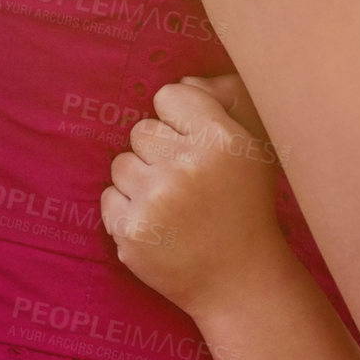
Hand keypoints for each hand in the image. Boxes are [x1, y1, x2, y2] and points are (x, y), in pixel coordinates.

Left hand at [101, 80, 285, 320]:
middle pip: (141, 129)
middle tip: (183, 179)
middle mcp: (187, 165)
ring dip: (140, 180)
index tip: (192, 143)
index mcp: (221, 140)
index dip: (179, 119)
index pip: (170, 96)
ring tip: (169, 202)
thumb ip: (219, 105)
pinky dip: (126, 209)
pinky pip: (109, 197)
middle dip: (158, 151)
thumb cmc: (244, 207)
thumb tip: (182, 79)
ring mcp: (156, 200)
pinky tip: (156, 223)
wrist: (239, 279)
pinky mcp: (131, 232)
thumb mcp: (251, 150)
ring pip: (121, 163)